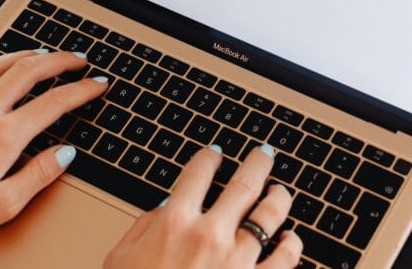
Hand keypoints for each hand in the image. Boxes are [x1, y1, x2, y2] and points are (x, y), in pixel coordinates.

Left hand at [0, 49, 108, 251]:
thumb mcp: (1, 207)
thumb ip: (38, 175)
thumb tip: (64, 154)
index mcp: (3, 136)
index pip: (55, 102)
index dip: (82, 91)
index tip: (97, 86)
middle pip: (30, 71)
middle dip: (60, 61)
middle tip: (78, 60)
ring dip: (26, 55)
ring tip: (42, 54)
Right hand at [105, 144, 302, 268]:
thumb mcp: (120, 260)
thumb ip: (143, 228)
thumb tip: (163, 209)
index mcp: (174, 222)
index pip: (197, 173)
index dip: (208, 158)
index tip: (215, 154)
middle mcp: (210, 235)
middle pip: (243, 185)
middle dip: (258, 164)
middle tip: (265, 155)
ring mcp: (237, 261)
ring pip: (270, 216)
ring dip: (279, 199)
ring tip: (281, 193)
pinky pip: (285, 259)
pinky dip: (292, 245)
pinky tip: (291, 240)